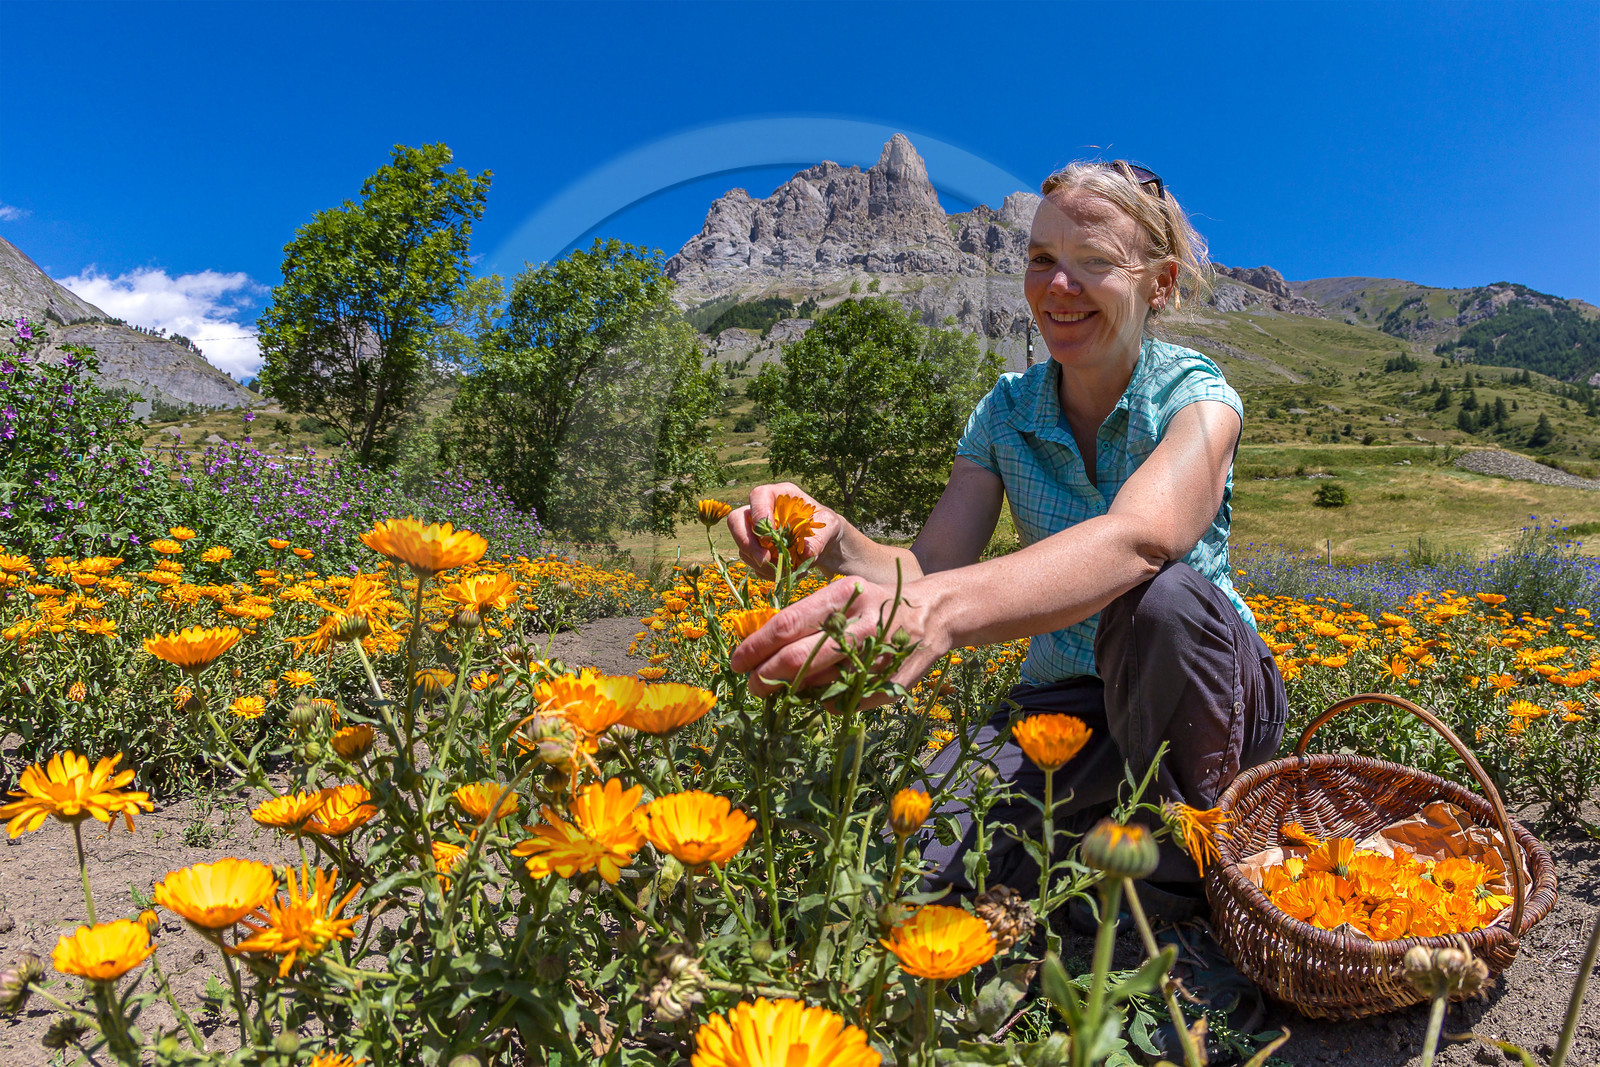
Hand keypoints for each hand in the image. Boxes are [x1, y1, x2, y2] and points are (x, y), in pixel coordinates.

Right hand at [726, 483, 844, 577]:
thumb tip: (807, 553)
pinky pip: (751, 562)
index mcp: (779, 495)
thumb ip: (820, 537)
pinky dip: (766, 572)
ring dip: (760, 563)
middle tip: (764, 560)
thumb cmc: (826, 526)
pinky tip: (786, 574)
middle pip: (736, 520)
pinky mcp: (756, 549)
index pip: (758, 496)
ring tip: (787, 571)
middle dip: (747, 543)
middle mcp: (761, 510)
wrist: (825, 542)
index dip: (759, 513)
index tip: (769, 536)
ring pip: (743, 546)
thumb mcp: (830, 527)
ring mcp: (755, 531)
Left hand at [728, 574, 950, 703]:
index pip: (786, 625)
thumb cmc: (873, 603)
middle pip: (797, 658)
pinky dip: (826, 702)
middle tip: (752, 686)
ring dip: (795, 691)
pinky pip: (843, 702)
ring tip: (787, 689)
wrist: (932, 614)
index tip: (736, 662)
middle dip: (765, 677)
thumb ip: (807, 617)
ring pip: (818, 685)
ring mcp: (876, 656)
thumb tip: (762, 649)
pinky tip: (825, 692)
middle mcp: (859, 624)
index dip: (755, 647)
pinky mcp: (889, 683)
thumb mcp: (842, 593)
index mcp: (842, 596)